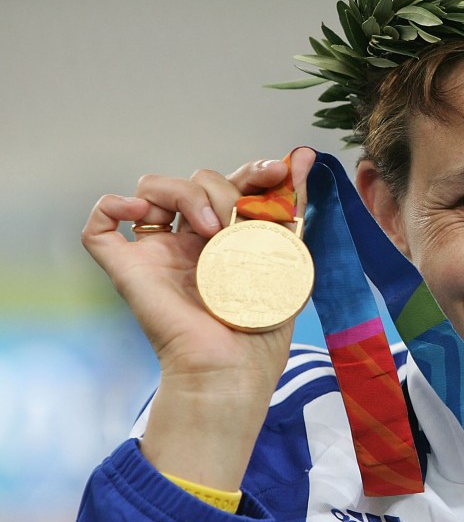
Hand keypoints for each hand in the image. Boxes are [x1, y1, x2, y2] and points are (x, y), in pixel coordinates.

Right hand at [80, 147, 315, 489]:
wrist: (232, 366)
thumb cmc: (262, 325)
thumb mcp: (288, 257)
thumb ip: (293, 206)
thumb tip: (305, 155)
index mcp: (229, 238)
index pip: (232, 185)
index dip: (250, 171)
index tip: (274, 174)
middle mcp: (191, 240)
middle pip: (196, 181)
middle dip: (223, 189)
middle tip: (238, 223)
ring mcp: (158, 251)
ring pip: (153, 188)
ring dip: (183, 193)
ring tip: (207, 229)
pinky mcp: (128, 268)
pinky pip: (100, 224)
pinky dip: (113, 205)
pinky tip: (141, 214)